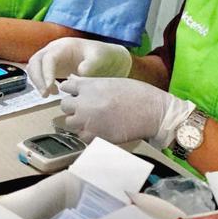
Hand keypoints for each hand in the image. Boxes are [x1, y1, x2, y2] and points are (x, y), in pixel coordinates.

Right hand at [25, 37, 131, 95]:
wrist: (109, 58)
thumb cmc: (104, 57)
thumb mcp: (101, 58)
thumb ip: (92, 64)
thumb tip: (80, 71)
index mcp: (64, 46)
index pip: (48, 58)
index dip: (46, 73)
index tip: (50, 88)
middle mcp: (54, 49)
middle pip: (35, 61)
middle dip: (37, 78)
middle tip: (45, 94)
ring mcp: (53, 57)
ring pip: (34, 67)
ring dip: (37, 81)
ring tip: (48, 94)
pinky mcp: (54, 66)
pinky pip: (40, 73)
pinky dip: (41, 83)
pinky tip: (53, 92)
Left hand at [58, 76, 194, 148]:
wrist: (153, 111)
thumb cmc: (137, 94)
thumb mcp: (110, 82)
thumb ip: (90, 84)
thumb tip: (76, 82)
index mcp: (88, 86)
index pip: (66, 87)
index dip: (72, 91)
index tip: (78, 95)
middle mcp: (83, 103)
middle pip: (64, 106)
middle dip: (73, 108)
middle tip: (86, 110)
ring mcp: (88, 120)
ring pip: (70, 123)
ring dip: (78, 122)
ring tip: (93, 121)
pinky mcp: (95, 136)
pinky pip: (82, 137)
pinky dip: (88, 135)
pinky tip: (99, 130)